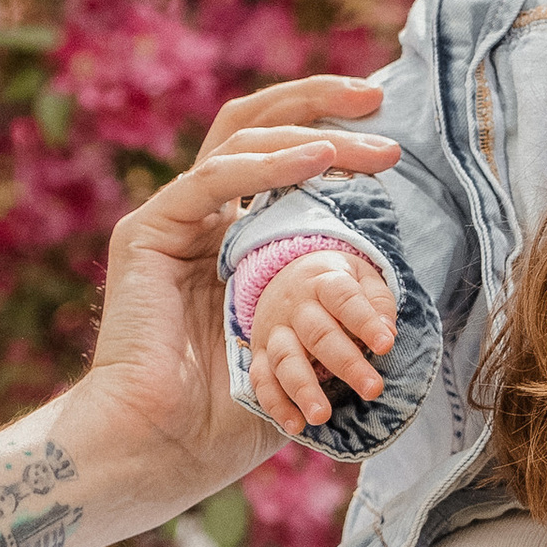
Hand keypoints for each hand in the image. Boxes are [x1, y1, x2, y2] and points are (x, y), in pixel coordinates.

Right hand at [81, 76, 399, 508]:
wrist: (165, 447)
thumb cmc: (234, 412)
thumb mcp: (306, 340)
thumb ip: (333, 296)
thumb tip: (399, 273)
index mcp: (236, 235)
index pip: (280, 154)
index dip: (330, 131)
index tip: (388, 133)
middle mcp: (202, 216)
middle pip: (256, 126)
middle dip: (319, 104)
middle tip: (378, 99)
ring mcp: (173, 220)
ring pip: (240, 141)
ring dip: (311, 135)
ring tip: (370, 146)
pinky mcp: (148, 233)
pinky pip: (213, 180)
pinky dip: (268, 165)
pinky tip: (318, 160)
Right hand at [249, 248, 399, 432]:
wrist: (286, 274)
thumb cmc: (336, 283)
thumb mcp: (362, 276)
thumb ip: (378, 301)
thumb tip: (388, 332)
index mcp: (324, 282)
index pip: (344, 299)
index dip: (365, 321)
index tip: (386, 345)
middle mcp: (296, 307)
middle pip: (318, 334)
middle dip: (346, 364)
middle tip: (373, 390)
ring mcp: (275, 331)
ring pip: (286, 360)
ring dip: (303, 390)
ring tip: (322, 417)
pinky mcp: (260, 353)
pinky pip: (261, 380)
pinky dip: (275, 404)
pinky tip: (295, 426)